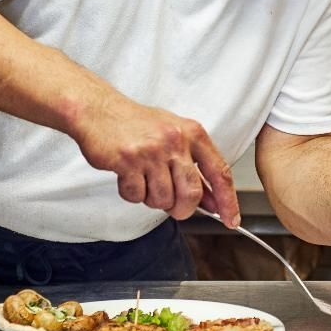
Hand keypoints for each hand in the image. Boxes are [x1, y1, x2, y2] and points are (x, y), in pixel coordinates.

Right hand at [71, 96, 240, 226]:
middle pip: (191, 194)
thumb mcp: (174, 137)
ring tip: (144, 179)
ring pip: (162, 199)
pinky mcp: (128, 160)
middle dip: (182, 209)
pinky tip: (128, 175)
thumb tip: (213, 201)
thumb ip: (195, 167)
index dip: (227, 201)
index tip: (231, 220)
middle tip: (173, 207)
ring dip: (152, 198)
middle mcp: (175, 141)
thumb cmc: (137, 124)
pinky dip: (132, 193)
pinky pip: (136, 196)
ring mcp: (152, 151)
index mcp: (192, 133)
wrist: (99, 111)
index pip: (219, 172)